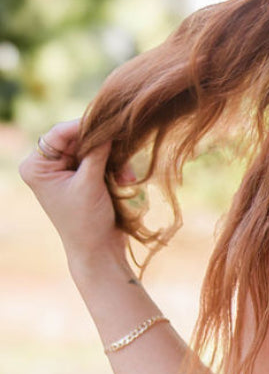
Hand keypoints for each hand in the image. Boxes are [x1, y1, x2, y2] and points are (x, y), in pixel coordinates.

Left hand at [18, 119, 134, 267]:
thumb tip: (108, 125)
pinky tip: (124, 180)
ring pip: (93, 148)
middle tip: (124, 154)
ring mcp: (64, 171)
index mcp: (36, 166)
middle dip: (104, 147)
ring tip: (126, 177)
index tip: (110, 123)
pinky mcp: (81, 176)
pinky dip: (114, 167)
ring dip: (113, 159)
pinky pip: (100, 159)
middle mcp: (46, 165)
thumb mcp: (90, 183)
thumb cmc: (87, 222)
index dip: (84, 126)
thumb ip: (97, 152)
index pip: (59, 134)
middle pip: (78, 139)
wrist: (98, 251)